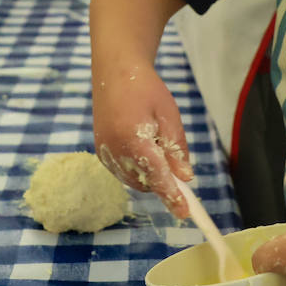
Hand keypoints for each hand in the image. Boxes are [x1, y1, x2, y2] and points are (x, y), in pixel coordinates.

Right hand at [91, 63, 191, 216]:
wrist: (115, 72)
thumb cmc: (146, 89)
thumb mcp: (170, 115)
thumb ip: (177, 149)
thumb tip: (185, 178)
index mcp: (134, 140)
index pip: (157, 177)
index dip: (172, 196)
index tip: (184, 213)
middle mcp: (115, 151)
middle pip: (146, 181)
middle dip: (162, 178)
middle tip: (169, 152)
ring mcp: (104, 152)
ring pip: (134, 179)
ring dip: (149, 173)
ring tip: (152, 140)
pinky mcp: (100, 151)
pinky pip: (122, 171)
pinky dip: (136, 168)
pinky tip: (141, 144)